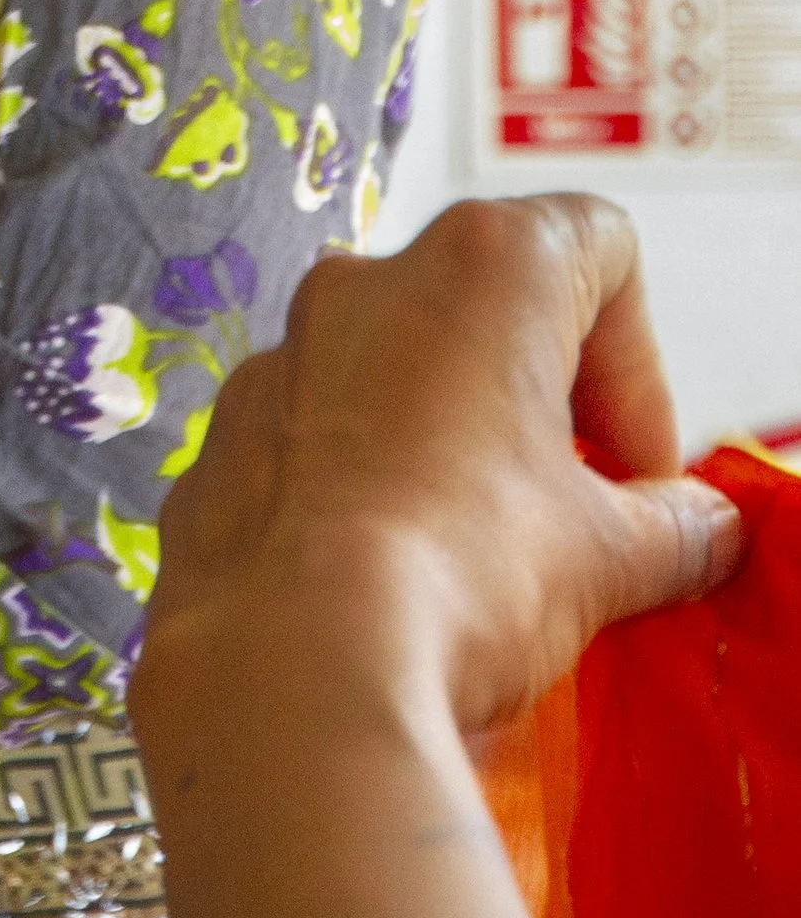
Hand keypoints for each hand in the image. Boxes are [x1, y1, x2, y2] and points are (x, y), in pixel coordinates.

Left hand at [128, 196, 744, 917]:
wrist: (294, 668)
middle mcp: (366, 282)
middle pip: (487, 312)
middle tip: (575, 519)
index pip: (599, 249)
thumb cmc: (461, 573)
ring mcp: (278, 355)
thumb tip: (694, 533)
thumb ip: (670, 529)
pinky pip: (310, 447)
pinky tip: (386, 587)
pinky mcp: (222, 436)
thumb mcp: (609, 558)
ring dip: (446, 451)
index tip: (637, 472)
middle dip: (543, 410)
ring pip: (390, 378)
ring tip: (479, 566)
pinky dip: (358, 494)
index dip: (637, 363)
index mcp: (479, 268)